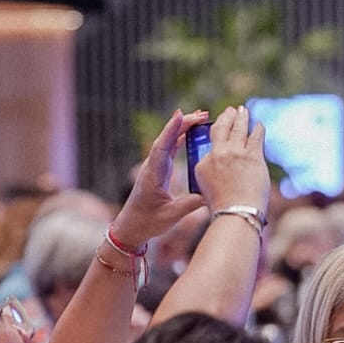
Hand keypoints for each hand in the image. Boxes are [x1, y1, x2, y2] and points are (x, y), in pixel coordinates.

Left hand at [110, 110, 209, 246]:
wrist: (132, 228)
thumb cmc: (148, 222)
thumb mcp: (172, 215)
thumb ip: (192, 204)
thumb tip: (211, 194)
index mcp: (154, 174)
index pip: (163, 146)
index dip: (172, 129)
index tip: (182, 114)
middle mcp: (153, 166)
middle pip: (168, 138)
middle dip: (184, 124)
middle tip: (203, 114)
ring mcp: (156, 167)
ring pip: (170, 141)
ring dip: (184, 128)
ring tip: (201, 118)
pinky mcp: (160, 171)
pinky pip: (171, 149)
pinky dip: (181, 139)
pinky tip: (192, 133)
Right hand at [195, 105, 270, 213]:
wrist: (237, 213)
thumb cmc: (223, 207)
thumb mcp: (207, 189)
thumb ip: (212, 173)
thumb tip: (220, 166)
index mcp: (203, 164)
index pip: (210, 145)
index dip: (217, 134)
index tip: (221, 128)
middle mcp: (218, 154)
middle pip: (222, 129)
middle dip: (227, 117)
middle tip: (231, 110)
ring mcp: (236, 153)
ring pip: (239, 129)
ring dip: (242, 118)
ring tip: (244, 111)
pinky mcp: (253, 156)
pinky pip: (256, 137)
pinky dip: (258, 129)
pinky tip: (259, 124)